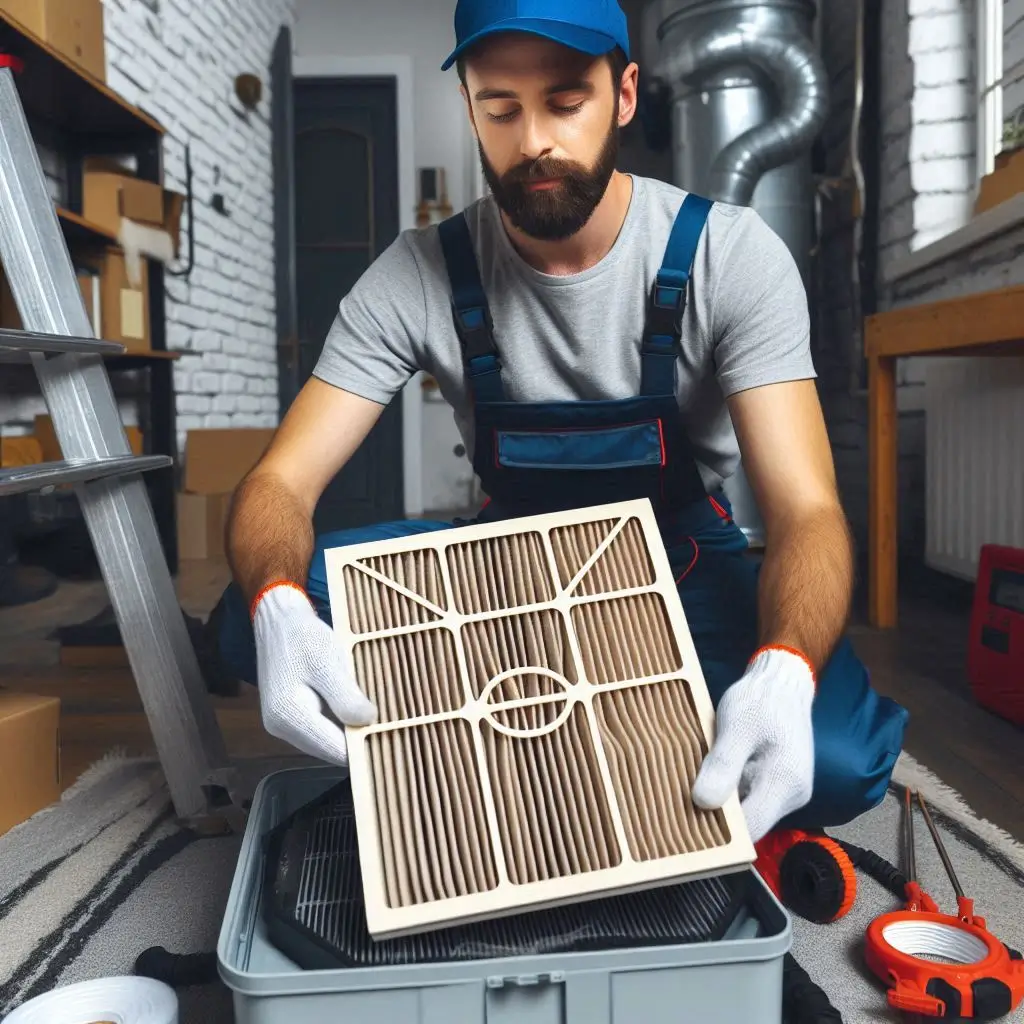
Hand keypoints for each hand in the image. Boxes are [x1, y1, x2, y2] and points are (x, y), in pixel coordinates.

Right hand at [252, 583, 376, 764]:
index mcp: (288, 716)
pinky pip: (321, 729)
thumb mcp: (327, 661)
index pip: (334, 751)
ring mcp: (283, 725)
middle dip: (358, 740)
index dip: (364, 748)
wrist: (278, 620)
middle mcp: (281, 728)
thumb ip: (345, 696)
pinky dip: (340, 723)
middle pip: (330, 750)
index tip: (392, 737)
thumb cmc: (302, 636)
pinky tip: (355, 707)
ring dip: (350, 731)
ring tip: (376, 715)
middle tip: (390, 725)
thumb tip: (369, 722)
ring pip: (327, 741)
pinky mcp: (289, 718)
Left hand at [692, 646, 814, 842]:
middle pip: (749, 825)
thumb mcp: (737, 726)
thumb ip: (724, 764)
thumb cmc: (761, 700)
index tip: (686, 821)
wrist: (782, 683)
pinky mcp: (777, 785)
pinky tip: (708, 777)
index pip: (751, 829)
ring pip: (748, 812)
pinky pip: (750, 798)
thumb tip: (703, 802)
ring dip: (721, 803)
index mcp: (785, 783)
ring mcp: (786, 792)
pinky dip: (729, 792)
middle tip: (679, 804)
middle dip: (716, 818)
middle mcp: (792, 795)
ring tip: (690, 787)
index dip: (720, 832)